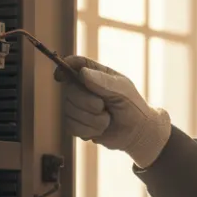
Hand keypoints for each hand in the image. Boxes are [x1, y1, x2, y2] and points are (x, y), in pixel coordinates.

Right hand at [54, 55, 170, 167]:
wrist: (136, 133)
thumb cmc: (133, 107)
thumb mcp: (123, 91)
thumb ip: (104, 82)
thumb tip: (83, 73)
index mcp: (96, 74)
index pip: (76, 64)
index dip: (64, 67)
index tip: (61, 76)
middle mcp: (83, 88)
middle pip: (70, 91)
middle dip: (87, 103)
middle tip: (104, 107)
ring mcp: (78, 106)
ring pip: (69, 111)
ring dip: (92, 120)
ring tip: (107, 120)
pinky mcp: (76, 123)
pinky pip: (71, 127)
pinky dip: (88, 130)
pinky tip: (100, 129)